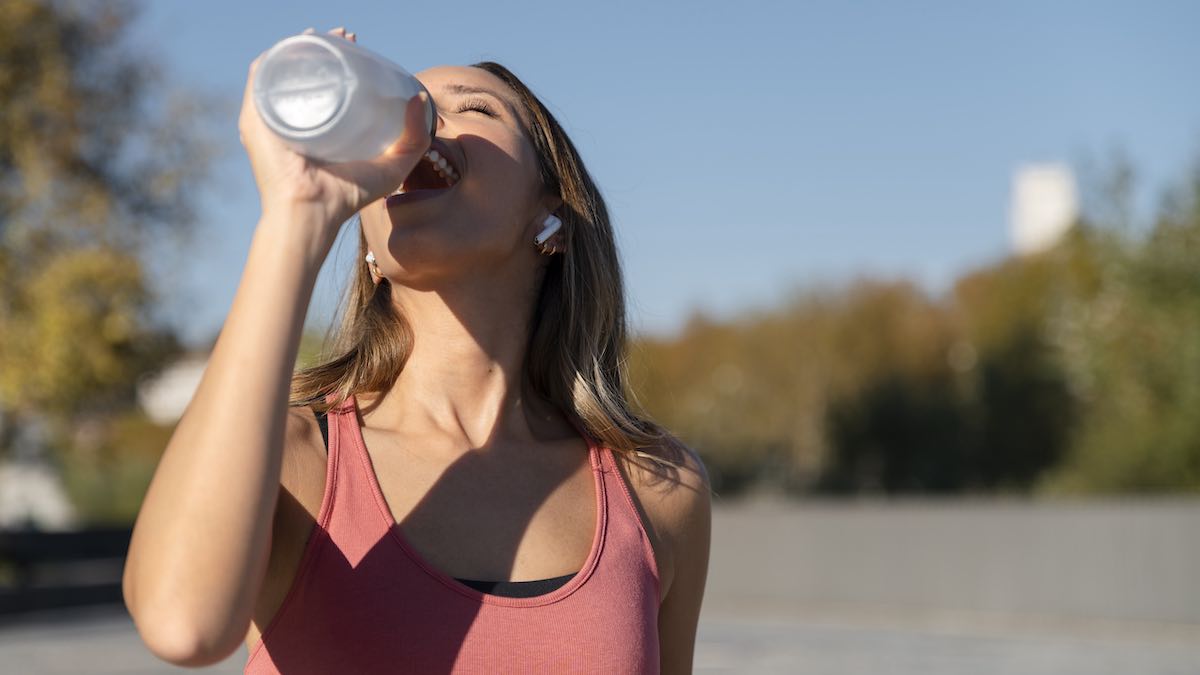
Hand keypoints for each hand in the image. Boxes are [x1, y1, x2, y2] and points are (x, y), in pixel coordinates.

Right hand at [238, 26, 431, 228]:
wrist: (312, 211)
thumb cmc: (349, 195)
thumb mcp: (393, 164)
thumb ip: (415, 136)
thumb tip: (420, 97)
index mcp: (322, 126)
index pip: (328, 83)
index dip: (342, 59)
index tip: (356, 43)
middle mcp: (294, 119)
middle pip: (304, 72)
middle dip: (321, 46)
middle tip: (344, 36)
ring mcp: (271, 118)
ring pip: (280, 71)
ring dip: (296, 47)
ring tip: (318, 35)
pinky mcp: (254, 119)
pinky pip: (259, 81)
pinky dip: (270, 60)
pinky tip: (288, 47)